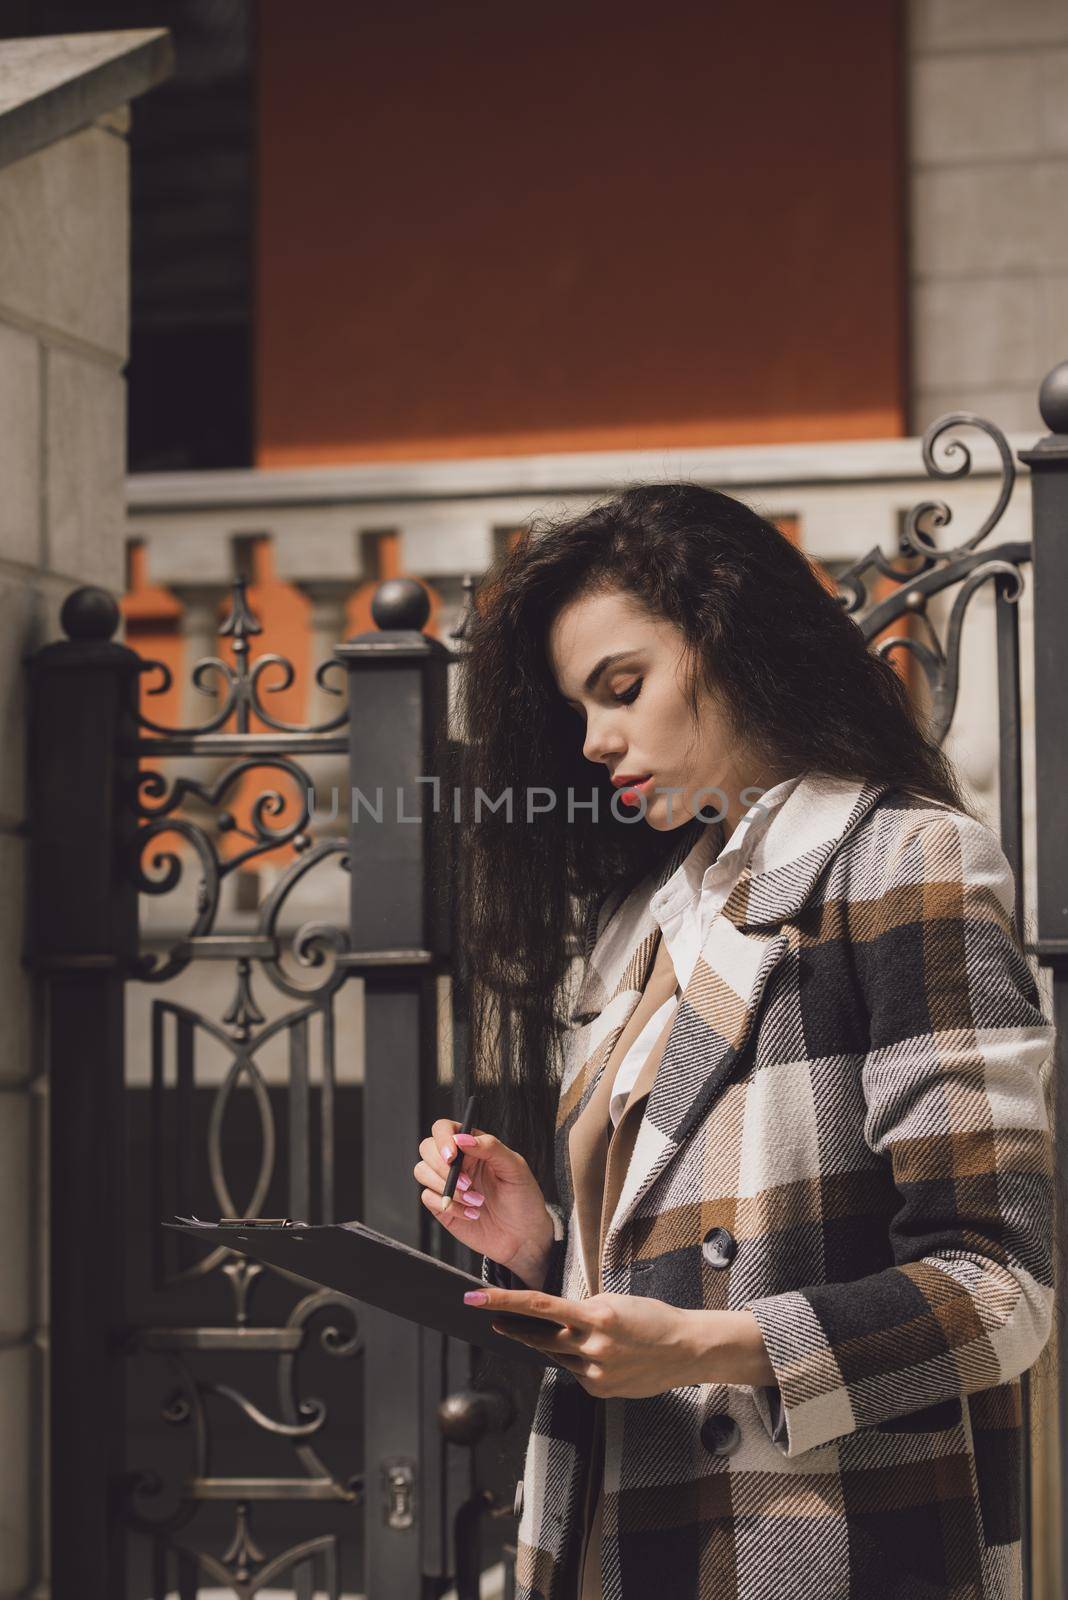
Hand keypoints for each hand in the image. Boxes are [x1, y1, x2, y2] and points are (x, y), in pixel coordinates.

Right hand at [413, 1119, 554, 1283]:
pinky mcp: (443, 1206)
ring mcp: (448, 1184)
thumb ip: (491, 1147)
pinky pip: (429, 1198)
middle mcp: (457, 1162)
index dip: (443, 1138)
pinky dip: (450, 1206)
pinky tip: (472, 1213)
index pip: (444, 1129)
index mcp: (473, 1146)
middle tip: (466, 1182)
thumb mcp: (515, 1168)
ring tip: (475, 1200)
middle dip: (441, 1165)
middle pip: (427, 1147)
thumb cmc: (523, 1199)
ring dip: (447, 1187)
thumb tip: (462, 1138)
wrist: (523, 1236)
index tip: (452, 1156)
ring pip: (422, 1171)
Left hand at [464, 1286, 774, 1395]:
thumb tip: (554, 1319)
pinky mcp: (599, 1391)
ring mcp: (595, 1373)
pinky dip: (578, 1360)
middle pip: (539, 1336)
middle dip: (514, 1326)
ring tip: (565, 1332)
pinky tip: (599, 1355)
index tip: (475, 1297)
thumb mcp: (615, 1303)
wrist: (685, 1350)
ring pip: (557, 1355)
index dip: (503, 1302)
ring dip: (553, 1343)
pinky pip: (575, 1372)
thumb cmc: (652, 1319)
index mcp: (597, 1317)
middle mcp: (593, 1347)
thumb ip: (583, 1312)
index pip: (539, 1307)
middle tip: (490, 1315)